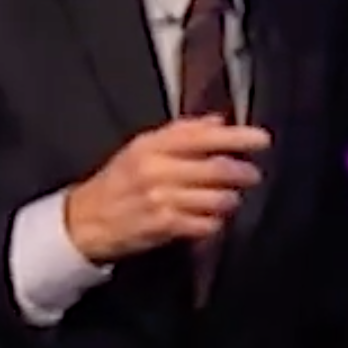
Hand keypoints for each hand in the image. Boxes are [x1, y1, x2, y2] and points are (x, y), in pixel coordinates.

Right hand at [63, 116, 271, 263]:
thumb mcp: (143, 148)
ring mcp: (159, 199)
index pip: (201, 136)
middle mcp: (156, 170)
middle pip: (214, 168)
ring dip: (230, 199)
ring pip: (214, 198)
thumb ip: (182, 133)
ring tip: (231, 198)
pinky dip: (215, 222)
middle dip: (241, 172)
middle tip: (253, 174)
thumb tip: (218, 120)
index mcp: (152, 145)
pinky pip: (204, 224)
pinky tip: (213, 219)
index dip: (236, 137)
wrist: (84, 220)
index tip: (262, 139)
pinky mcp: (162, 226)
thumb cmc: (119, 181)